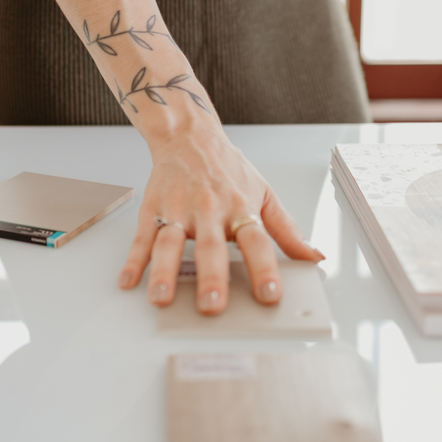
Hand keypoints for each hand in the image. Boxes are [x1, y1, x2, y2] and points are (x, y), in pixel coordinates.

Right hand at [117, 126, 324, 314]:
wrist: (189, 135)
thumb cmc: (228, 168)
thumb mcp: (263, 193)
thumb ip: (286, 229)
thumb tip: (313, 257)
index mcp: (239, 208)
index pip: (256, 241)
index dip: (264, 268)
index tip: (270, 294)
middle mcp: (209, 210)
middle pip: (210, 246)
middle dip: (211, 277)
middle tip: (212, 306)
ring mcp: (178, 210)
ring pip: (170, 244)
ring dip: (165, 272)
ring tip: (161, 298)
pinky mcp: (153, 209)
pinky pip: (142, 238)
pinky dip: (134, 260)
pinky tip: (129, 280)